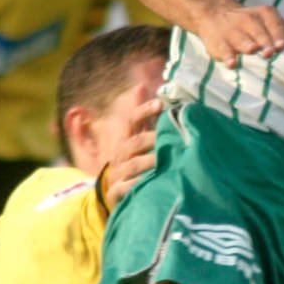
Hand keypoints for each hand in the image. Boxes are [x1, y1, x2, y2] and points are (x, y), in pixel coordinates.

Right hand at [103, 82, 162, 202]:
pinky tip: (149, 182)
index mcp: (126, 141)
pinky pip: (125, 188)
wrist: (113, 195)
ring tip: (164, 159)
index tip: (160, 103)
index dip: (144, 111)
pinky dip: (136, 185)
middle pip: (134, 142)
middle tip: (170, 137)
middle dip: (151, 138)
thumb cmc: (133, 165)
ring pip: (132, 165)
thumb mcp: (136, 141)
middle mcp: (120, 155)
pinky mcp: (116, 193)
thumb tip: (142, 87)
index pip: (131, 121)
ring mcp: (117, 174)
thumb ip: (143, 119)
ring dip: (149, 161)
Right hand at [187, 1, 283, 69]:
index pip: (273, 22)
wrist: (215, 15)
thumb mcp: (270, 24)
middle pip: (256, 30)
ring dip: (246, 44)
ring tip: (252, 50)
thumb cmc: (252, 25)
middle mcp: (246, 20)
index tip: (282, 47)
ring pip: (239, 38)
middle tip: (270, 52)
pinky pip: (222, 49)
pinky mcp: (218, 43)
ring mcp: (231, 31)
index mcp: (263, 14)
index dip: (277, 34)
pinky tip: (232, 64)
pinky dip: (226, 56)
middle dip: (263, 40)